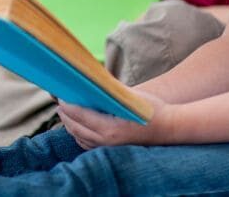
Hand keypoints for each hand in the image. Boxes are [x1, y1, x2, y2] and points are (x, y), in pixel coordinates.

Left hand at [56, 91, 171, 149]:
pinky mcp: (112, 150)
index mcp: (110, 128)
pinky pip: (88, 144)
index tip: (60, 96)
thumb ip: (109, 90)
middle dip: (65, 115)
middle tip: (59, 101)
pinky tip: (77, 125)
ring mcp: (109, 148)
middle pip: (76, 128)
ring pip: (80, 138)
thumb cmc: (151, 109)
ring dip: (70, 125)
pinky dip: (79, 135)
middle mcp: (107, 141)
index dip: (68, 106)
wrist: (169, 128)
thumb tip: (92, 80)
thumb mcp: (130, 96)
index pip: (80, 116)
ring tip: (65, 112)